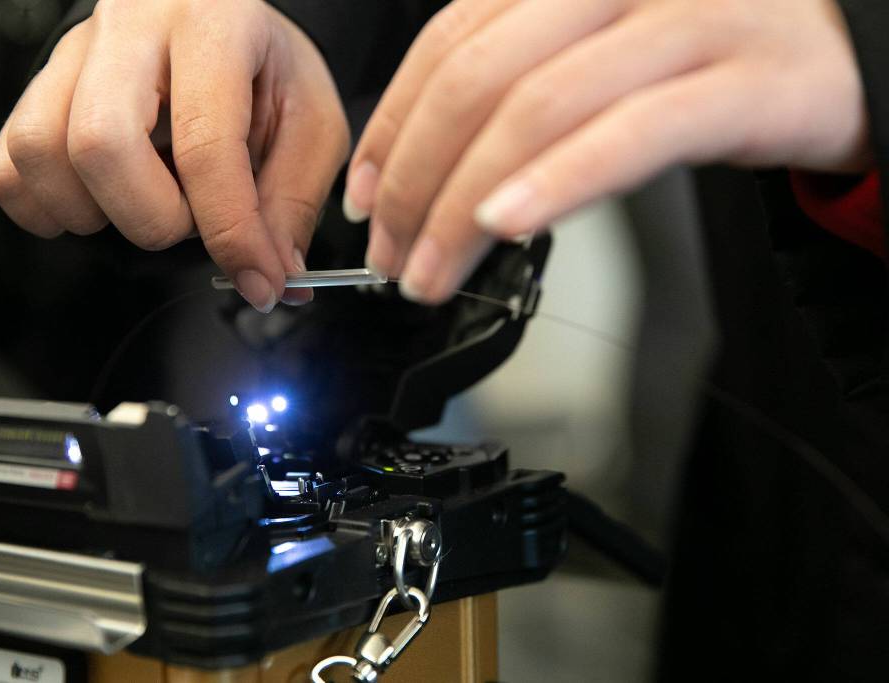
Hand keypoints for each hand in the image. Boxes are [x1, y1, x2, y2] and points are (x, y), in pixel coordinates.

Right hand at [0, 0, 349, 311]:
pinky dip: (48, 207)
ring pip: (39, 152)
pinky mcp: (39, 83)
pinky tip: (102, 202)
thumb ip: (292, 200)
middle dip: (152, 219)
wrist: (218, 15)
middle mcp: (132, 26)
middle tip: (190, 222)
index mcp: (214, 24)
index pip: (205, 145)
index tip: (258, 279)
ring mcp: (74, 52)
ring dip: (96, 213)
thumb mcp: (311, 122)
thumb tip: (275, 275)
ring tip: (147, 204)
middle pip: (100, 144)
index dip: (231, 232)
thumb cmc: (265, 67)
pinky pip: (9, 162)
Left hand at [344, 0, 869, 303]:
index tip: (363, 196)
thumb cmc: (715, 64)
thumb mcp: (603, 59)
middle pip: (480, 79)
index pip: (450, 41)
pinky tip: (508, 225)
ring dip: (464, 202)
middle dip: (416, 180)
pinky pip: (633, 134)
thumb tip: (426, 169)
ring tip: (433, 270)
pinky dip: (558, 182)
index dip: (392, 125)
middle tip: (391, 253)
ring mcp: (689, 22)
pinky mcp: (746, 81)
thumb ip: (524, 89)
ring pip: (540, 109)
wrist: (851, 56)